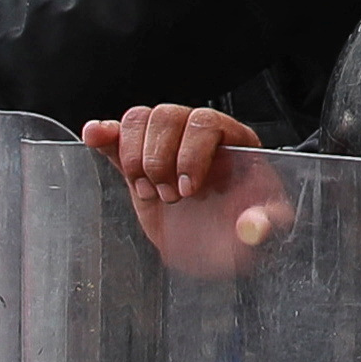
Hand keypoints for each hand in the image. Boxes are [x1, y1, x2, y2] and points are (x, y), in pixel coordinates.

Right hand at [84, 106, 291, 279]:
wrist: (216, 246)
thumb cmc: (241, 228)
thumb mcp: (260, 228)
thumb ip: (265, 224)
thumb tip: (258, 226)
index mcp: (233, 141)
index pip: (205, 122)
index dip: (191, 153)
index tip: (188, 188)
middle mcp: (197, 135)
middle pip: (168, 115)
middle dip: (160, 159)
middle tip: (169, 196)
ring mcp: (166, 145)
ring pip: (140, 119)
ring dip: (134, 157)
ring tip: (147, 191)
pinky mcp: (138, 161)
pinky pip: (117, 134)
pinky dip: (104, 133)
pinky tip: (95, 137)